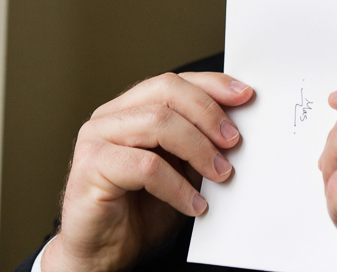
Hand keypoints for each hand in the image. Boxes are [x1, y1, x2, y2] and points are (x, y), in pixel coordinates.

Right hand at [42, 72, 253, 271]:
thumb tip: (235, 129)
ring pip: (158, 122)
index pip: (174, 82)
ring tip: (221, 175)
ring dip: (198, 148)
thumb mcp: (180, 171)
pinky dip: (178, 186)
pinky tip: (194, 204)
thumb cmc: (139, 212)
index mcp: (130, 109)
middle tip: (234, 141)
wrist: (102, 254)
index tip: (245, 96)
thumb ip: (198, 145)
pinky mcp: (91, 166)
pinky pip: (146, 166)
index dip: (211, 85)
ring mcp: (96, 137)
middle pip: (166, 91)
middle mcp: (110, 115)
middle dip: (207, 113)